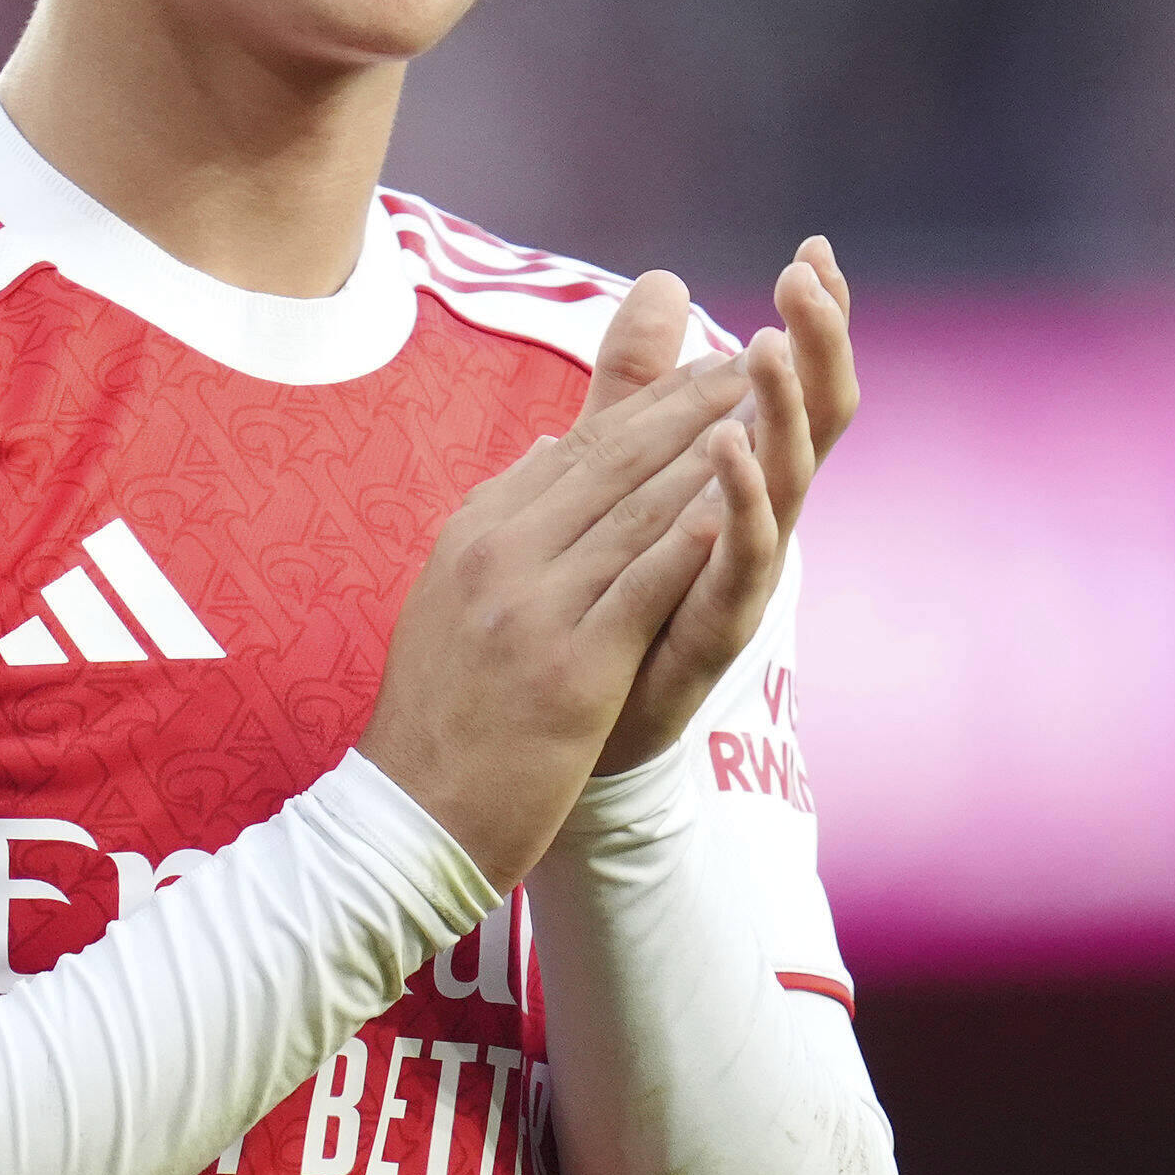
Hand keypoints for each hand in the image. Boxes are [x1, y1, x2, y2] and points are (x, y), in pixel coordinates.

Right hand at [359, 304, 755, 890]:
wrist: (409, 818)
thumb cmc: (441, 713)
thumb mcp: (454, 593)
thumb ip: (507, 516)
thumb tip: (548, 444)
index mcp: (478, 531)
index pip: (578, 448)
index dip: (653, 402)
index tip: (710, 363)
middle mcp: (501, 552)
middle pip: (612, 460)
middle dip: (691, 404)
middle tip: (755, 356)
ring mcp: (533, 607)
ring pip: (637, 510)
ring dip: (707, 452)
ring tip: (765, 405)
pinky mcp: (570, 667)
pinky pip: (644, 586)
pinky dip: (692, 539)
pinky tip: (737, 498)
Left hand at [582, 239, 856, 777]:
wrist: (572, 723)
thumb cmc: (609, 591)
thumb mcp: (620, 464)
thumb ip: (638, 381)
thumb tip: (661, 284)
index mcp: (743, 477)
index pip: (791, 384)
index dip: (812, 323)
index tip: (816, 250)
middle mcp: (759, 518)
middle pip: (812, 420)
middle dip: (817, 346)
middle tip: (808, 275)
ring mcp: (744, 572)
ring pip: (786, 480)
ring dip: (781, 410)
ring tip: (770, 342)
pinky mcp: (717, 625)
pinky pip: (740, 558)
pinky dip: (741, 501)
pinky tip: (728, 449)